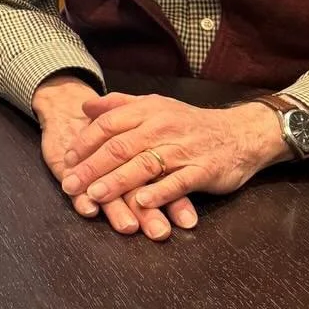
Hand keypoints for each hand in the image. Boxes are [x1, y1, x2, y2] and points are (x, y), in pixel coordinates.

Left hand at [60, 93, 288, 212]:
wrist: (240, 133)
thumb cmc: (189, 123)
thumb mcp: (154, 107)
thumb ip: (119, 106)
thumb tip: (85, 108)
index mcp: (148, 111)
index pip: (108, 125)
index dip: (85, 143)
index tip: (67, 160)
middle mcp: (163, 127)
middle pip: (120, 147)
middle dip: (92, 168)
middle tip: (71, 185)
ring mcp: (183, 149)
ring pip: (144, 165)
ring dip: (117, 182)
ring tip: (95, 196)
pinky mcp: (203, 170)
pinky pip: (178, 182)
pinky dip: (159, 192)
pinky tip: (141, 202)